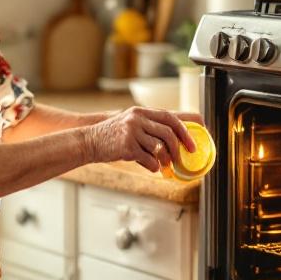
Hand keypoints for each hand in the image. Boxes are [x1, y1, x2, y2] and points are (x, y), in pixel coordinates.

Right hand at [84, 107, 199, 171]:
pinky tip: (152, 167)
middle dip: (178, 148)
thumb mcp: (131, 125)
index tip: (191, 143)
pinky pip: (148, 159)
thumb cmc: (112, 136)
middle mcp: (137, 119)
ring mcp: (132, 132)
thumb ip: (150, 129)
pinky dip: (153, 166)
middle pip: (168, 133)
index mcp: (140, 112)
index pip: (170, 117)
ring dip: (166, 159)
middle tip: (182, 158)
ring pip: (159, 147)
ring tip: (165, 164)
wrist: (89, 141)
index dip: (184, 130)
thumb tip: (174, 141)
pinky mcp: (127, 147)